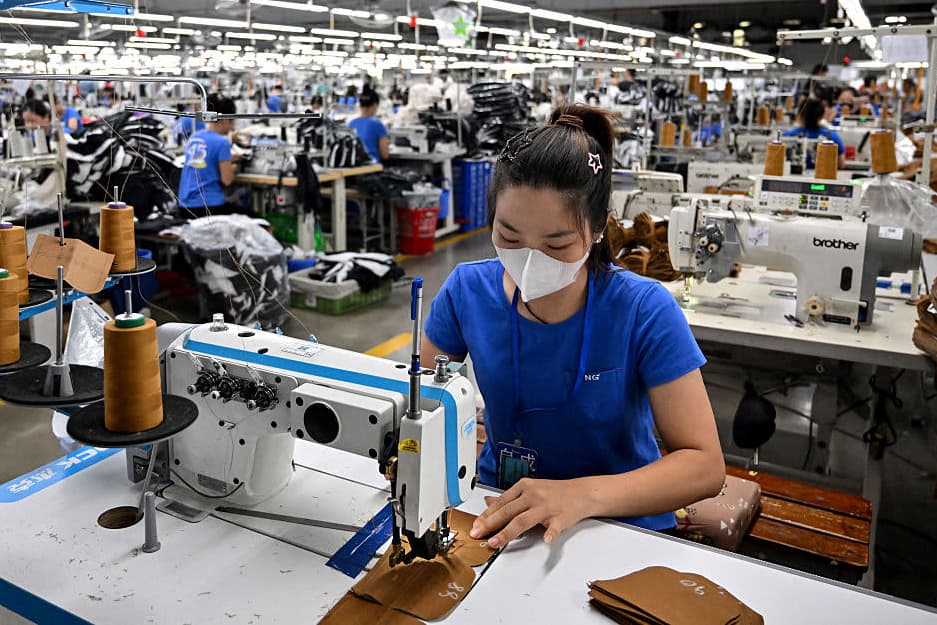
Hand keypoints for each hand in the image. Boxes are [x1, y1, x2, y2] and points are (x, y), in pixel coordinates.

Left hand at [469, 478, 591, 548]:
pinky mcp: (561, 517)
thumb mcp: (529, 490)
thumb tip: (488, 502)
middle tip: (478, 534)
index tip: (475, 526)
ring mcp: (547, 506)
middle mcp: (533, 495)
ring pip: (523, 520)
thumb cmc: (554, 492)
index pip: (501, 502)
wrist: (582, 492)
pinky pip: (554, 526)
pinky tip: (546, 539)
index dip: (486, 515)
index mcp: (524, 487)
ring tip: (496, 542)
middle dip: (490, 524)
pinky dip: (550, 533)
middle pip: (508, 511)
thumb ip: (508, 498)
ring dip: (508, 532)